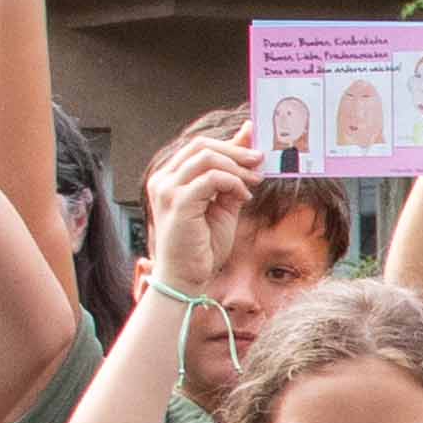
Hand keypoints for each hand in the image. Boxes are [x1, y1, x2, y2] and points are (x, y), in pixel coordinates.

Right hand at [141, 128, 260, 297]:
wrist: (185, 278)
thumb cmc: (201, 246)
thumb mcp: (222, 204)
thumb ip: (231, 177)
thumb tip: (248, 149)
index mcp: (169, 178)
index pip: (199, 146)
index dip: (230, 144)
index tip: (255, 150)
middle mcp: (163, 180)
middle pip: (201, 145)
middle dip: (236, 150)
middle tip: (259, 160)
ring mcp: (167, 190)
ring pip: (207, 158)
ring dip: (237, 167)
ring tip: (255, 181)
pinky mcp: (178, 203)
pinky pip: (212, 179)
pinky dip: (233, 183)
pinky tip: (244, 197)